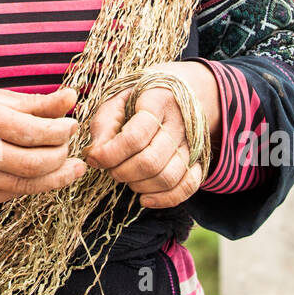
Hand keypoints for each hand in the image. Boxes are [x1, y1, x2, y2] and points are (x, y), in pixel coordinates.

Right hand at [0, 86, 87, 207]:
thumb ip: (33, 103)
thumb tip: (71, 98)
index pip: (33, 131)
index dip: (61, 130)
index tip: (73, 125)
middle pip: (35, 162)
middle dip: (62, 155)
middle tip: (70, 145)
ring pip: (28, 185)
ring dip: (57, 175)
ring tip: (71, 165)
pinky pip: (13, 194)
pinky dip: (33, 184)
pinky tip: (41, 173)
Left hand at [84, 62, 213, 207]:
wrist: (174, 95)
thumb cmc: (138, 102)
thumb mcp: (115, 104)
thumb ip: (103, 128)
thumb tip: (94, 156)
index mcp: (157, 101)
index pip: (136, 136)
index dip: (112, 154)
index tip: (95, 158)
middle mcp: (179, 123)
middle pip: (151, 161)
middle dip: (123, 172)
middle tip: (111, 169)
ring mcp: (192, 143)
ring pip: (168, 177)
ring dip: (139, 186)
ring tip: (126, 177)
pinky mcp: (199, 160)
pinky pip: (188, 186)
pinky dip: (165, 199)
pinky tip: (145, 199)